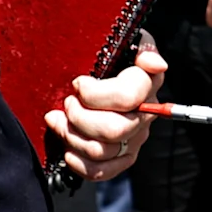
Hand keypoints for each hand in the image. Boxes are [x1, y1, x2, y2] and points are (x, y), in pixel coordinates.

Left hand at [47, 35, 166, 182]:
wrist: (98, 72)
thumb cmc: (110, 54)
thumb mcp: (126, 40)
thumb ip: (142, 45)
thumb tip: (153, 63)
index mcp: (147, 84)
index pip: (129, 96)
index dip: (96, 94)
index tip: (78, 83)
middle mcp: (145, 114)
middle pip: (115, 129)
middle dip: (80, 117)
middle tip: (66, 103)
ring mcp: (135, 138)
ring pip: (103, 151)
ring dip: (72, 137)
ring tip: (58, 120)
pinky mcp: (123, 156)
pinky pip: (102, 171)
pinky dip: (80, 163)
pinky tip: (67, 149)